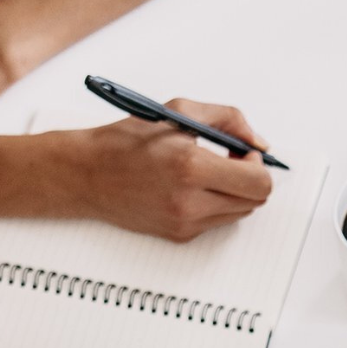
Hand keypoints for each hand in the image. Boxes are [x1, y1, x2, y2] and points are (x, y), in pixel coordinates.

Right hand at [64, 98, 272, 242]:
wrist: (87, 174)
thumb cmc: (128, 139)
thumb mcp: (179, 111)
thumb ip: (229, 120)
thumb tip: (259, 143)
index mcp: (190, 167)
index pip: (258, 182)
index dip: (258, 164)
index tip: (242, 152)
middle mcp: (189, 201)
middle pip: (254, 201)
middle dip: (250, 178)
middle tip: (230, 160)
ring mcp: (185, 223)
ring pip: (239, 213)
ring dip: (234, 192)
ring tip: (206, 172)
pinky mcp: (180, 236)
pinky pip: (217, 221)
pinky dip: (214, 204)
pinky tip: (190, 188)